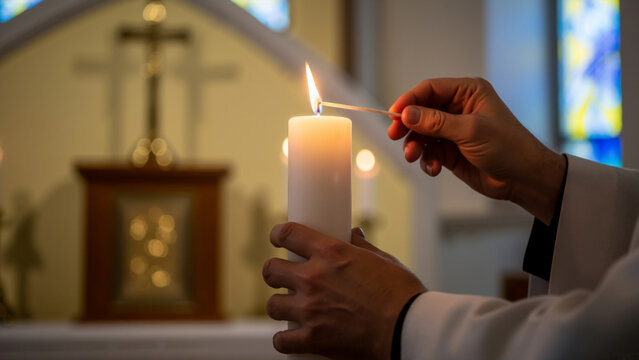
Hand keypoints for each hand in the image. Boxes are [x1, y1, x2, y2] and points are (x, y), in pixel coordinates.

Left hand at [263, 222, 425, 358]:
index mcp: (330, 252)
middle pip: (271, 270)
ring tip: (288, 308)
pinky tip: (290, 336)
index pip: (288, 234)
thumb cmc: (402, 293)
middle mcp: (314, 278)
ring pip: (272, 305)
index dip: (278, 234)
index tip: (277, 239)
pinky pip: (281, 340)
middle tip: (282, 277)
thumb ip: (362, 246)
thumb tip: (353, 234)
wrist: (408, 329)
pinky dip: (284, 340)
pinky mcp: (313, 339)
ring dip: (279, 305)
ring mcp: (310, 309)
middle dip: (274, 272)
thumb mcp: (384, 260)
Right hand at [388, 78, 564, 223]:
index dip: (409, 100)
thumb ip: (436, 122)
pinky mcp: (450, 151)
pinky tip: (434, 169)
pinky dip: (426, 160)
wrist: (523, 179)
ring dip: (415, 145)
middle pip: (421, 111)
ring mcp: (454, 130)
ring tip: (414, 157)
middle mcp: (459, 108)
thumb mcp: (470, 131)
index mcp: (468, 92)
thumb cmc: (508, 148)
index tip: (394, 115)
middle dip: (408, 126)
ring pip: (421, 133)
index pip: (430, 89)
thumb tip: (407, 114)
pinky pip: (428, 151)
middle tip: (395, 137)